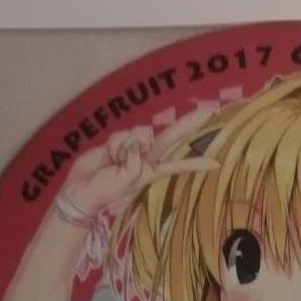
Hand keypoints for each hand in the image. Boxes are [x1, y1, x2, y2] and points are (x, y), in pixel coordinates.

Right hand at [62, 109, 218, 214]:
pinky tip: (109, 154)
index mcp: (153, 170)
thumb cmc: (107, 190)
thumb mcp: (128, 180)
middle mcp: (148, 156)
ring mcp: (134, 147)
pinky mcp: (120, 140)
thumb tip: (137, 141)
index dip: (196, 164)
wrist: (83, 188)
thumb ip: (137, 160)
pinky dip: (114, 143)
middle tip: (210, 110)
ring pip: (139, 132)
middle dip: (189, 123)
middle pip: (171, 136)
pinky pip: (122, 133)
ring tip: (115, 161)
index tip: (216, 165)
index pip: (179, 165)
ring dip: (124, 145)